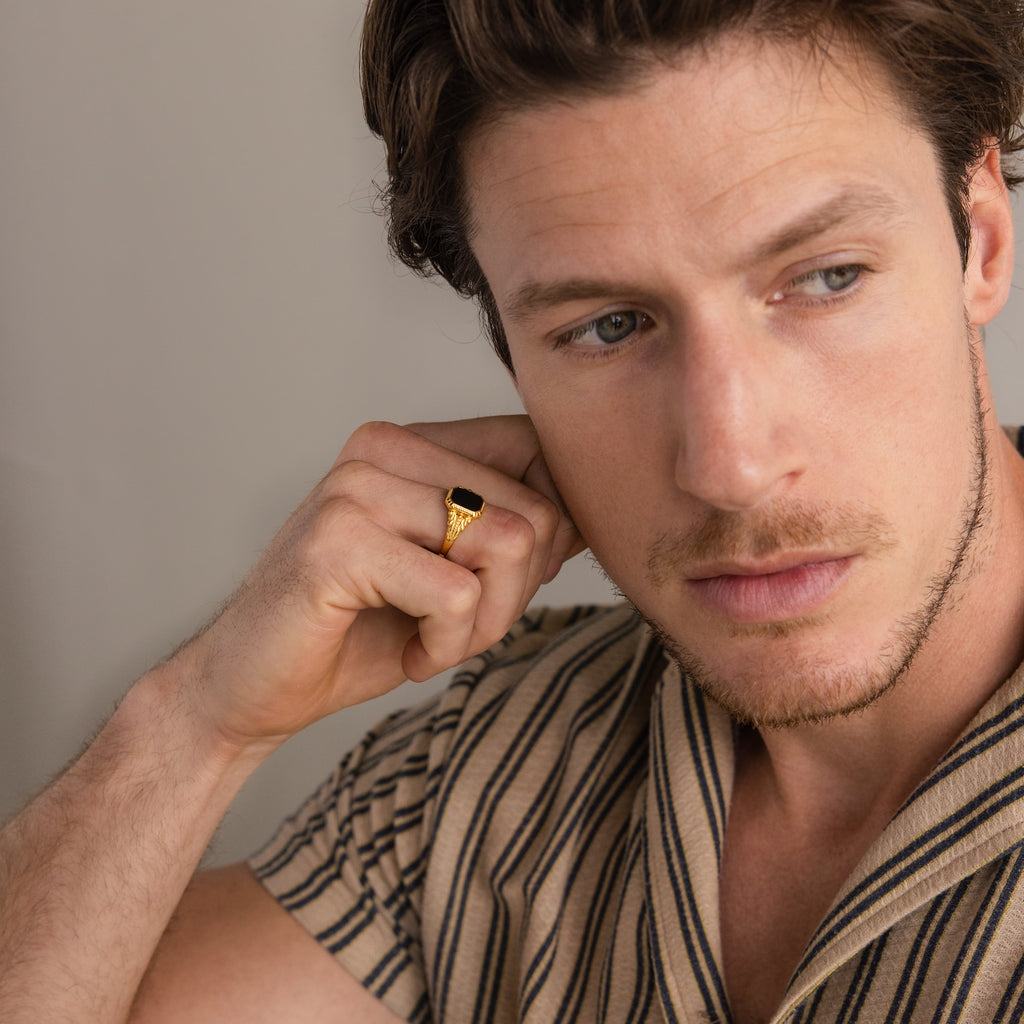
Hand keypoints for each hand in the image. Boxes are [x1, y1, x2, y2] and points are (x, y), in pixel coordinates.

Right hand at [169, 416, 583, 751]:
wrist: (248, 688)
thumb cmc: (354, 631)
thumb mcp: (450, 571)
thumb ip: (508, 530)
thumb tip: (587, 514)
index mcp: (410, 443)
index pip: (537, 452)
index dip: (552, 530)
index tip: (502, 585)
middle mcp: (383, 447)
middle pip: (536, 511)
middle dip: (514, 595)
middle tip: (457, 629)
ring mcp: (357, 489)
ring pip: (508, 547)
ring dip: (485, 624)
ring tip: (431, 640)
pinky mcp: (338, 543)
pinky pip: (457, 596)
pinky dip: (446, 648)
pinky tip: (405, 654)